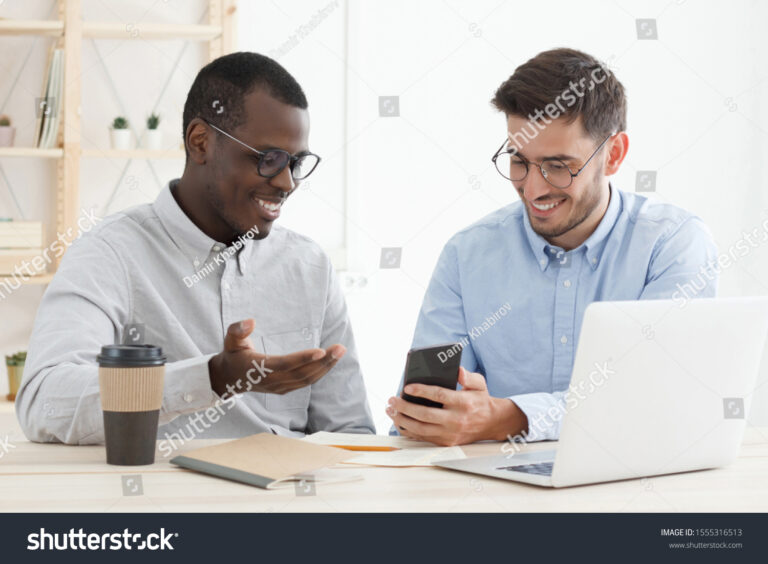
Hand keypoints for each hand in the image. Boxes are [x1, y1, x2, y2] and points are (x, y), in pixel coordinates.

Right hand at [208, 319, 344, 397]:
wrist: (228, 379)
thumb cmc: (232, 354)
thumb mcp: (230, 339)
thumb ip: (238, 329)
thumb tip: (251, 321)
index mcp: (258, 368)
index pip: (284, 364)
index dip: (302, 359)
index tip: (321, 351)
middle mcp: (271, 381)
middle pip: (301, 374)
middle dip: (323, 362)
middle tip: (340, 348)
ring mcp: (279, 387)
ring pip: (307, 380)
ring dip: (326, 367)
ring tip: (340, 352)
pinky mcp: (285, 389)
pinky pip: (306, 382)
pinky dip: (320, 372)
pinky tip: (331, 360)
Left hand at [385, 367, 527, 445]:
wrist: (491, 423)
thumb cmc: (481, 401)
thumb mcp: (479, 384)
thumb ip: (468, 376)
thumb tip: (457, 371)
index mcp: (464, 403)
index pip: (439, 395)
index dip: (422, 391)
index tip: (407, 387)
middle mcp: (456, 420)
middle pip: (425, 415)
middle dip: (405, 407)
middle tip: (392, 400)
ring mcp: (450, 433)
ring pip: (421, 429)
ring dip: (402, 420)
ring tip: (391, 411)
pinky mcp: (446, 442)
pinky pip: (423, 438)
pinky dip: (409, 431)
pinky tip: (399, 422)